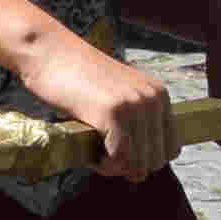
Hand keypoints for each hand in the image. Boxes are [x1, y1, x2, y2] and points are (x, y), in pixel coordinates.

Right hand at [20, 33, 180, 182]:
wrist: (49, 51)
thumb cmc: (75, 76)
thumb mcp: (118, 93)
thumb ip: (136, 117)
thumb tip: (143, 165)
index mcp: (159, 94)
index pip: (171, 148)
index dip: (144, 159)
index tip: (119, 153)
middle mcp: (153, 98)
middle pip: (156, 160)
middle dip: (129, 167)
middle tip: (103, 155)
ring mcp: (135, 105)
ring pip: (139, 164)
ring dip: (115, 168)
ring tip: (95, 154)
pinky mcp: (113, 113)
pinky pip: (119, 159)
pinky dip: (103, 165)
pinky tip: (90, 154)